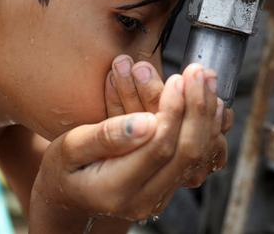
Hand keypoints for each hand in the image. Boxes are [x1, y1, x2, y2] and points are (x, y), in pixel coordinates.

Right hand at [30, 64, 229, 230]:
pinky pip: (195, 160)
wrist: (67, 195)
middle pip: (185, 153)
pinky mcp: (167, 189)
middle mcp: (143, 199)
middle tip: (199, 73)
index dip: (173, 111)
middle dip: (197, 109)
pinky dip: (206, 129)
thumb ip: (105, 135)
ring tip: (208, 82)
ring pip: (196, 157)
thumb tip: (145, 122)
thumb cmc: (63, 166)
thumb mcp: (70, 146)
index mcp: (116, 188)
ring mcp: (158, 198)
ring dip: (207, 117)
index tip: (177, 79)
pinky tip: (210, 103)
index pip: (159, 147)